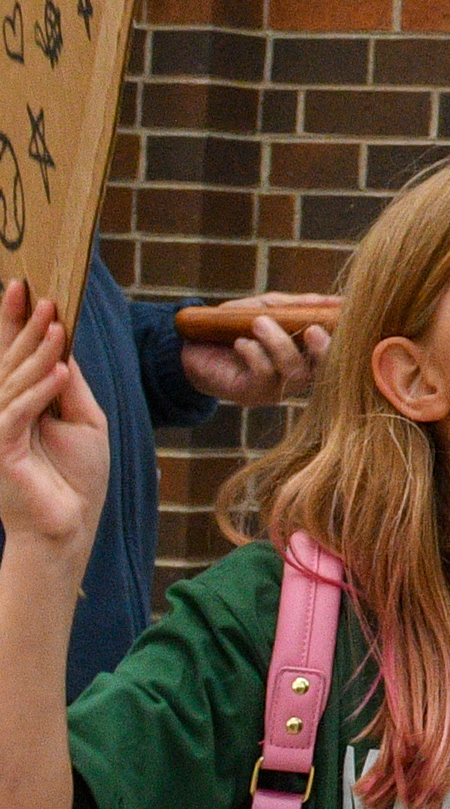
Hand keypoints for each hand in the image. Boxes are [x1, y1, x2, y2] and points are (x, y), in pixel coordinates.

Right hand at [0, 285, 111, 550]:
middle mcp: (2, 410)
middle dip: (24, 327)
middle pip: (11, 361)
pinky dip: (37, 392)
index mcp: (20, 401)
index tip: (21, 286)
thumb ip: (68, 384)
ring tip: (56, 326)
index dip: (14, 321)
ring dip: (36, 353)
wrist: (70, 523)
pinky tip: (57, 372)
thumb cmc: (77, 476)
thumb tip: (62, 343)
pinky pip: (15, 413)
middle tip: (39, 296)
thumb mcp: (83, 419)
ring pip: (13, 382)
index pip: (14, 355)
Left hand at [181, 296, 335, 405]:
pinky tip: (240, 343)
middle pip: (326, 368)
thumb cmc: (232, 328)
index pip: (337, 349)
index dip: (343, 335)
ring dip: (278, 344)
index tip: (342, 315)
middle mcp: (299, 373)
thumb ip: (297, 305)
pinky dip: (254, 354)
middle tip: (312, 330)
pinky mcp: (254, 394)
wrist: (189, 349)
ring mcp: (279, 388)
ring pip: (294, 371)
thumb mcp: (265, 308)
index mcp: (307, 353)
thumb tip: (333, 300)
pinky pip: (265, 375)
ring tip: (258, 323)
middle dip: (323, 349)